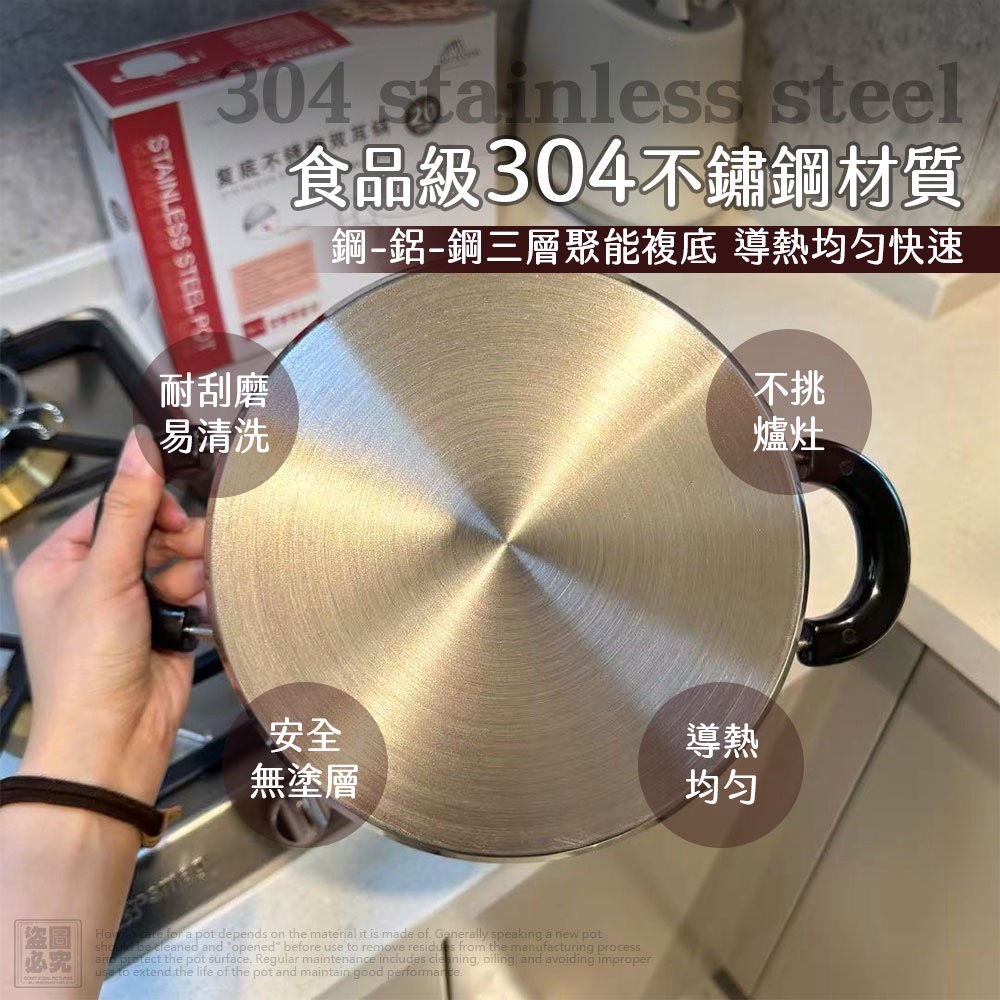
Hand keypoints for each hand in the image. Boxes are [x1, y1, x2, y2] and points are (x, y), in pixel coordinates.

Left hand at [13, 427, 204, 803]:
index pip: (110, 507)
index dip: (145, 503)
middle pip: (149, 532)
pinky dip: (198, 596)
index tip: (171, 510)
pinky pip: (191, 590)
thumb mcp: (105, 576)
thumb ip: (128, 510)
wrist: (114, 740)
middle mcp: (93, 581)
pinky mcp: (163, 626)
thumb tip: (139, 449)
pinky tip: (194, 611)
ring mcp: (130, 605)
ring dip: (189, 571)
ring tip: (186, 592)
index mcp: (60, 564)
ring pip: (176, 560)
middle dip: (173, 541)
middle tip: (187, 550)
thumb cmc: (85, 671)